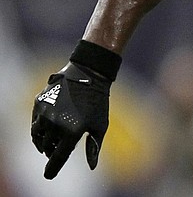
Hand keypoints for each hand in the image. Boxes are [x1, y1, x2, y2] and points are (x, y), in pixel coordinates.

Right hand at [31, 62, 111, 178]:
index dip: (52, 169)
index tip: (49, 175)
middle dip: (51, 151)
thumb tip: (92, 167)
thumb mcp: (100, 124)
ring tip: (53, 140)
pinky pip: (35, 122)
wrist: (88, 74)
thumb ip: (94, 147)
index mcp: (73, 131)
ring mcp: (45, 113)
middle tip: (58, 149)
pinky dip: (40, 128)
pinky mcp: (39, 103)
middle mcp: (56, 123)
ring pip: (38, 136)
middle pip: (47, 148)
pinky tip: (49, 127)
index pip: (58, 158)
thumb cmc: (98, 101)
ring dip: (44, 141)